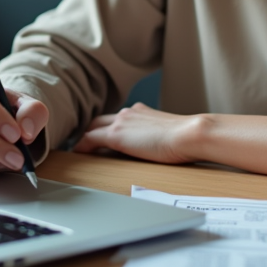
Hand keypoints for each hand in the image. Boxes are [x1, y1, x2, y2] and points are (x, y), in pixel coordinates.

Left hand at [72, 103, 204, 164]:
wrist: (189, 134)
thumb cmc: (186, 137)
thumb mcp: (169, 133)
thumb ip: (158, 135)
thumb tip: (161, 147)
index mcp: (141, 111)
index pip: (117, 118)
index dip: (106, 127)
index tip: (102, 137)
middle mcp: (128, 113)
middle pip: (99, 120)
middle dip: (90, 131)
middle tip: (84, 145)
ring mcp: (121, 122)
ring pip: (92, 127)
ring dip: (85, 139)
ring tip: (79, 151)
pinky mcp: (116, 135)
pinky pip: (90, 139)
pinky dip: (82, 146)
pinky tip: (78, 154)